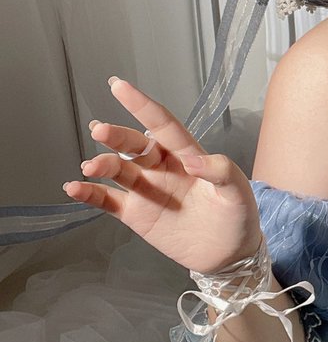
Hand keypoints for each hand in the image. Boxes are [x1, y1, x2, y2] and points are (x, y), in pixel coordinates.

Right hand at [63, 77, 261, 274]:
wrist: (229, 255)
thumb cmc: (238, 216)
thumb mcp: (238, 191)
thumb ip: (221, 171)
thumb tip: (192, 161)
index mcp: (187, 154)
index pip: (162, 124)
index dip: (141, 105)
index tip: (119, 86)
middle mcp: (162, 167)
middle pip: (134, 145)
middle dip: (117, 137)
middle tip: (101, 131)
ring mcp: (147, 190)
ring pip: (118, 170)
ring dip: (102, 164)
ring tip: (91, 167)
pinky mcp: (136, 214)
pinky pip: (108, 200)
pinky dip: (90, 194)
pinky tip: (75, 188)